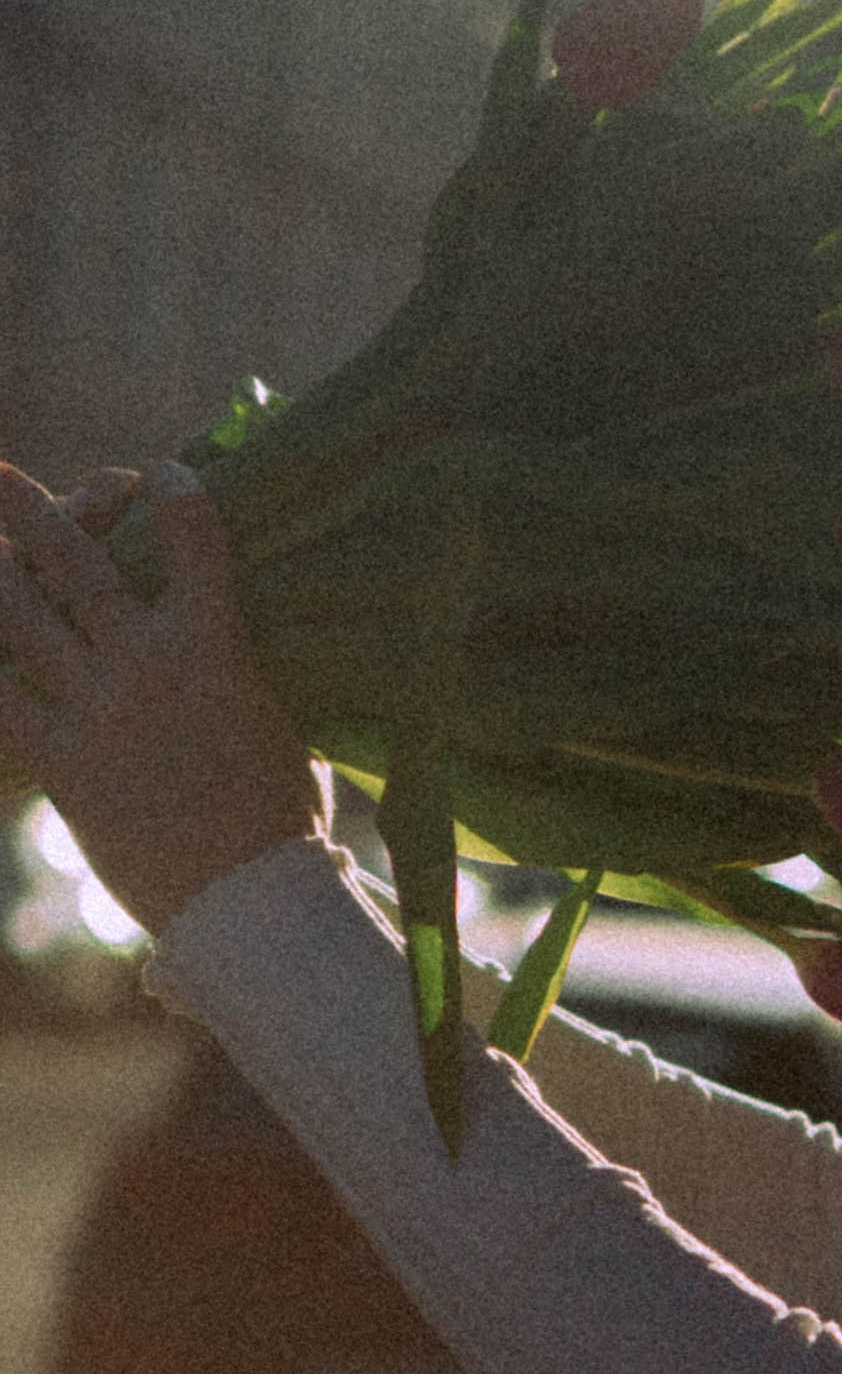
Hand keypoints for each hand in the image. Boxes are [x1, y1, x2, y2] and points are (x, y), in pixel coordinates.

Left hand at [0, 461, 323, 933]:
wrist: (247, 898)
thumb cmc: (282, 821)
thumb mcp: (275, 727)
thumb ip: (240, 678)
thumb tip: (231, 657)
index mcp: (217, 645)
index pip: (193, 536)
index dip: (175, 491)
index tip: (161, 474)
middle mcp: (147, 661)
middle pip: (76, 559)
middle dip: (33, 508)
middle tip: (1, 477)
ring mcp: (97, 706)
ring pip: (20, 613)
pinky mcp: (61, 758)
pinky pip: (0, 698)